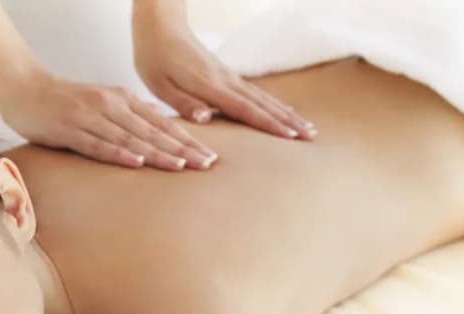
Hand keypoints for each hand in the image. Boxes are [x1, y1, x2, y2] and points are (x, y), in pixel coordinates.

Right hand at [0, 70, 217, 170]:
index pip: (161, 124)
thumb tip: (151, 135)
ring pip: (131, 138)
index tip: (208, 156)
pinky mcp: (71, 130)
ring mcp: (91, 118)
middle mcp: (111, 106)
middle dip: (182, 149)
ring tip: (181, 167)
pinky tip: (137, 162)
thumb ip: (125, 118)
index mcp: (121, 100)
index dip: (186, 140)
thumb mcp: (101, 105)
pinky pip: (98, 144)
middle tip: (206, 165)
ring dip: (157, 153)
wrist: (24, 89)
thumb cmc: (62, 102)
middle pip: (153, 132)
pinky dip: (119, 153)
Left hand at [132, 4, 315, 139]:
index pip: (243, 109)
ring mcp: (228, 76)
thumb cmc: (155, 58)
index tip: (289, 136)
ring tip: (305, 127)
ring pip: (262, 97)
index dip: (267, 124)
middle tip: (309, 137)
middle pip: (261, 104)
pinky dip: (272, 103)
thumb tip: (206, 119)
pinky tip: (282, 111)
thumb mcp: (159, 85)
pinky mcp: (226, 74)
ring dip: (285, 112)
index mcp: (209, 85)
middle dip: (286, 121)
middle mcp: (225, 80)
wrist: (160, 27)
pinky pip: (255, 92)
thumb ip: (183, 103)